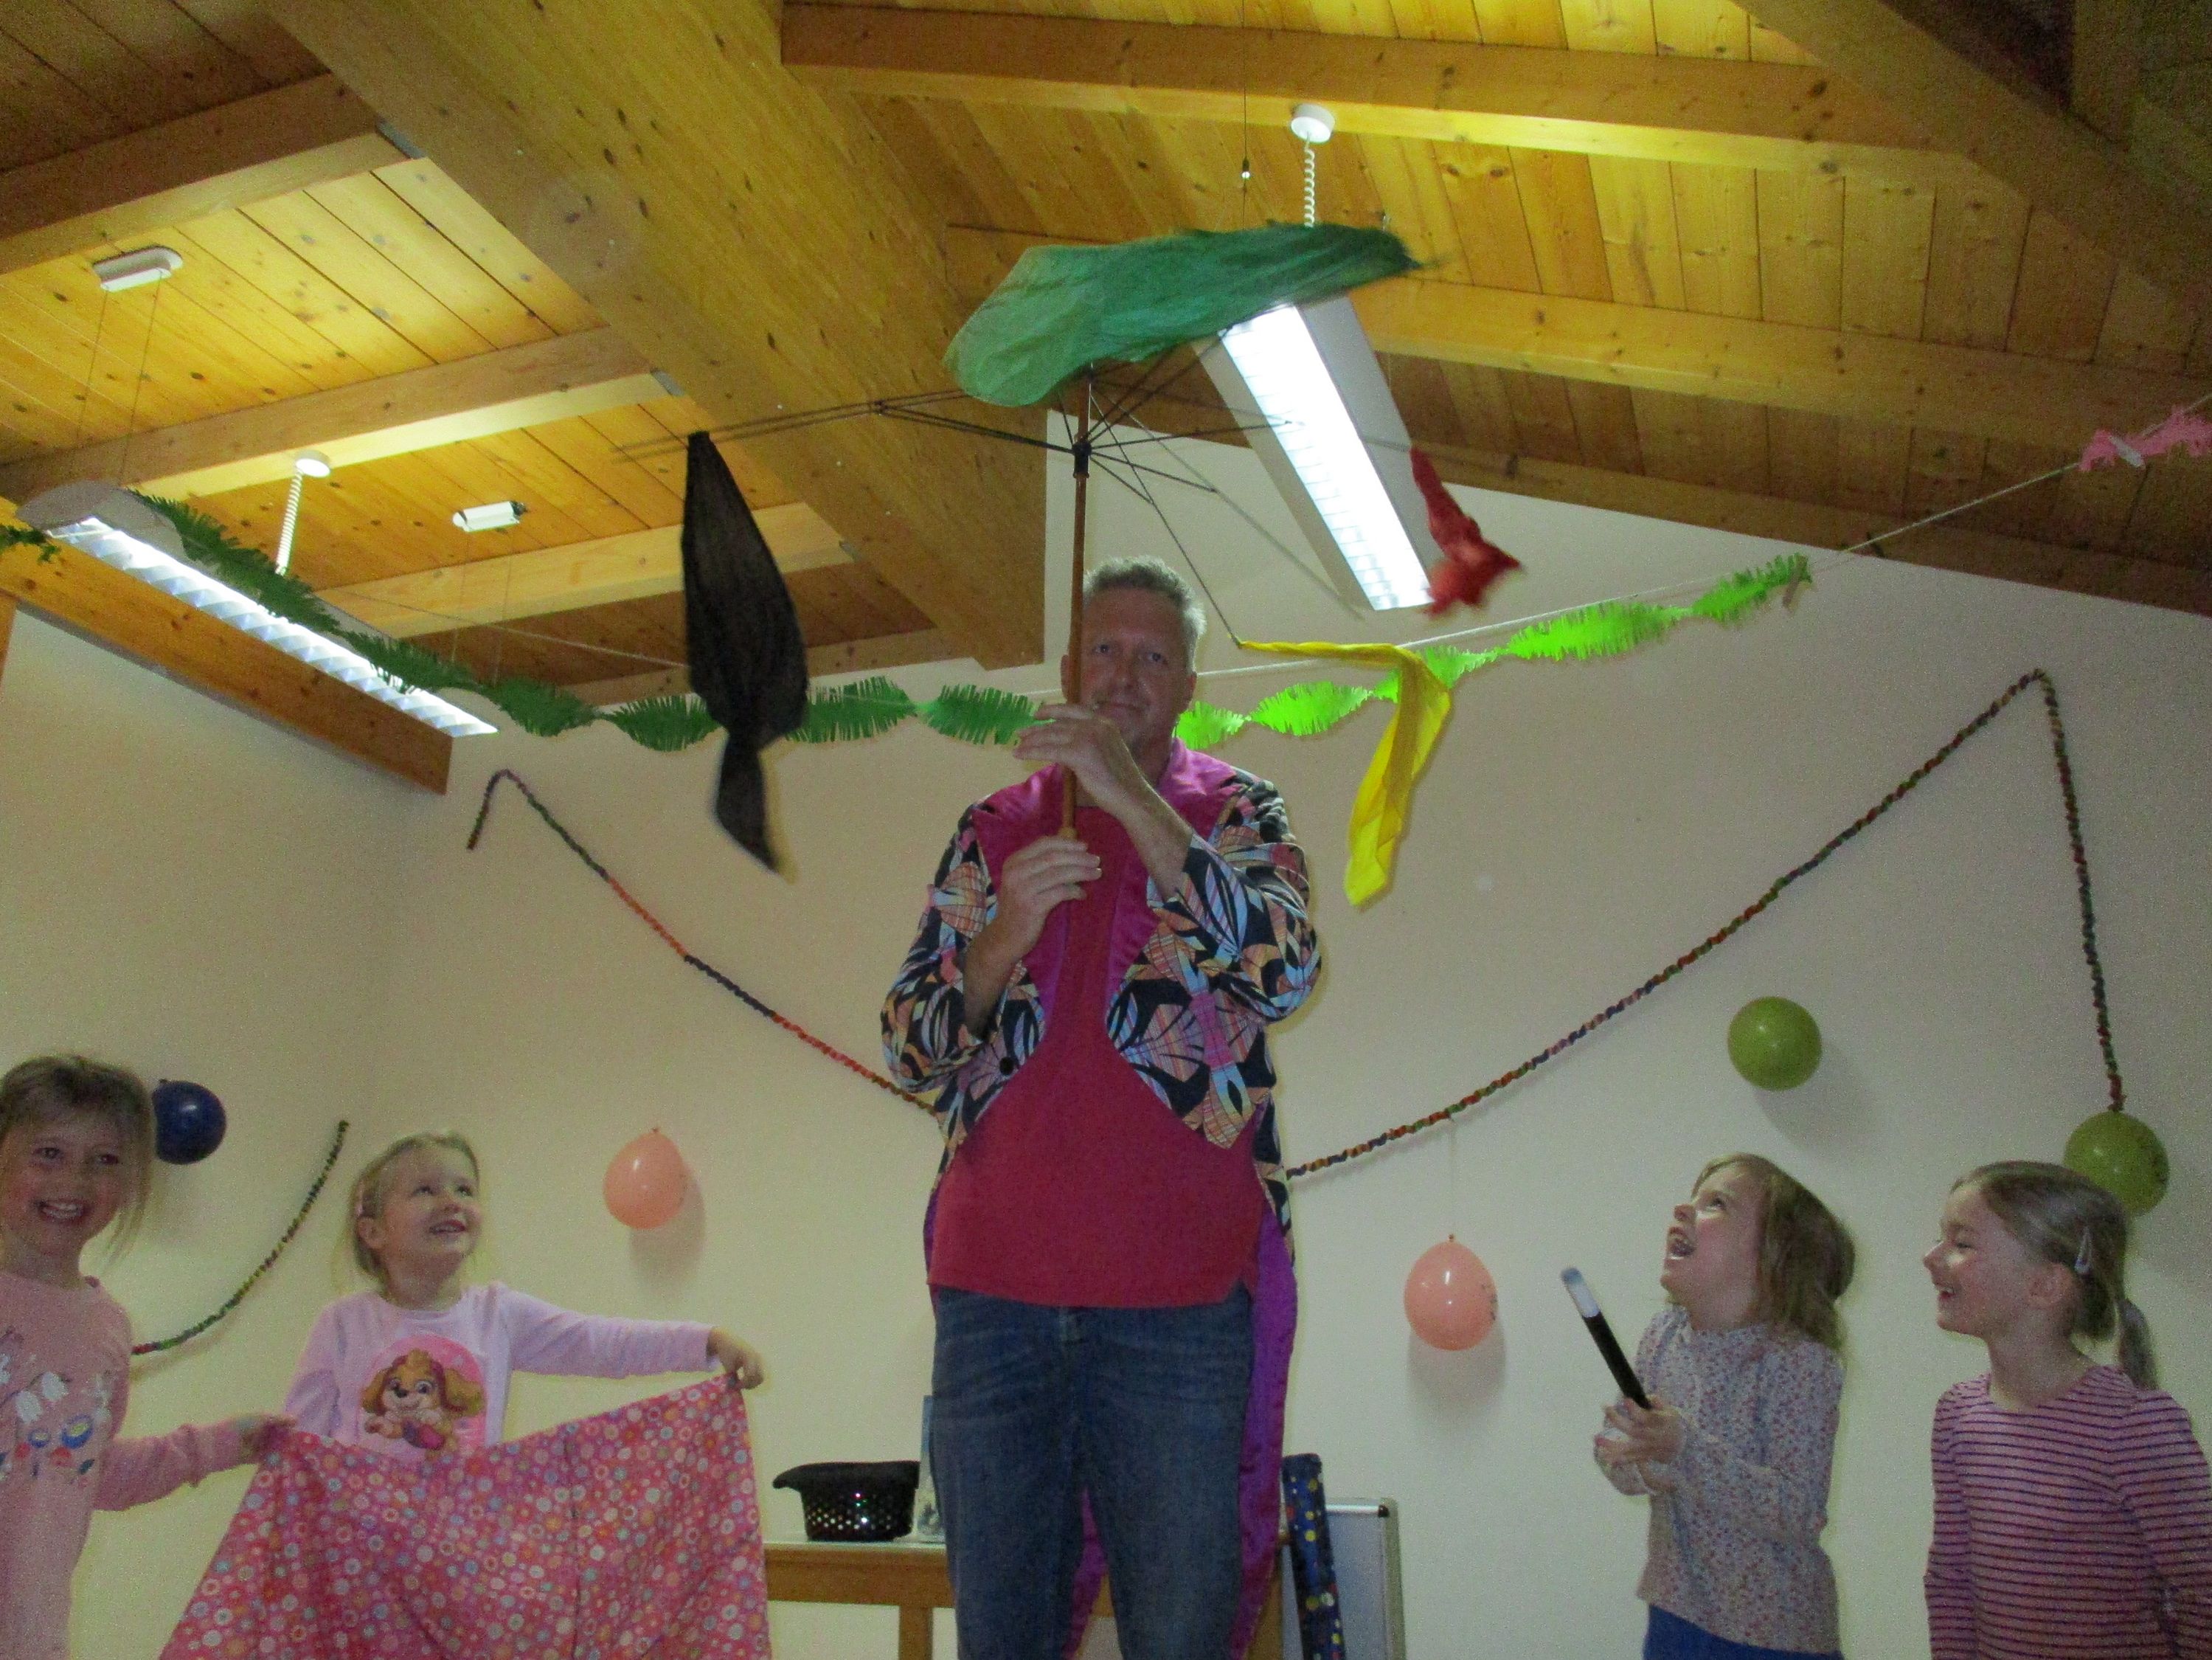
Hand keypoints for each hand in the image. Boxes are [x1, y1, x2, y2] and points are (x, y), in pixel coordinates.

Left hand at [230, 1414, 292, 1460]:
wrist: (219, 1445)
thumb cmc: (240, 1426)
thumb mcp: (261, 1418)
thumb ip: (279, 1419)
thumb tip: (296, 1420)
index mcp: (257, 1419)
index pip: (276, 1422)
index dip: (286, 1426)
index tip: (297, 1431)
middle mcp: (255, 1432)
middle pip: (274, 1435)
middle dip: (284, 1439)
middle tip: (295, 1444)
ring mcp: (252, 1446)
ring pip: (270, 1447)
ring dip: (279, 1449)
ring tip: (290, 1453)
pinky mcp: (248, 1459)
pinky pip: (263, 1458)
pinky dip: (271, 1459)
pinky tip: (280, 1460)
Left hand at [708, 1329, 764, 1388]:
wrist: (728, 1340)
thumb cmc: (727, 1352)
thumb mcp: (727, 1364)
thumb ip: (731, 1377)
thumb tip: (733, 1390)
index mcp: (748, 1356)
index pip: (750, 1374)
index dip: (743, 1383)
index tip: (735, 1386)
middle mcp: (757, 1357)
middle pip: (759, 1377)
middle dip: (750, 1385)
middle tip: (739, 1386)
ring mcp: (759, 1359)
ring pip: (761, 1377)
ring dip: (753, 1383)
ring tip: (742, 1383)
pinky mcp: (759, 1361)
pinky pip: (760, 1374)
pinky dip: (753, 1379)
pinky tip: (744, 1379)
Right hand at [979, 834, 1101, 960]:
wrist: (1004, 937)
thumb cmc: (1018, 907)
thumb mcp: (1022, 881)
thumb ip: (1040, 867)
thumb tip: (1075, 854)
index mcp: (1013, 862)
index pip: (1043, 843)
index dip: (1066, 843)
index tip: (1084, 846)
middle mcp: (1016, 873)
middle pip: (1053, 857)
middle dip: (1079, 857)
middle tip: (1096, 860)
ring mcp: (1023, 889)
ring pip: (1059, 874)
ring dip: (1082, 872)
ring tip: (1096, 873)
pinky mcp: (1032, 907)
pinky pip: (1060, 893)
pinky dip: (1075, 891)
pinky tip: (1082, 895)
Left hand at [1013, 704, 1150, 816]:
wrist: (1131, 796)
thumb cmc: (1120, 781)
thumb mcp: (1106, 752)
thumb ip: (1088, 743)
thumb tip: (1064, 745)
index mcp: (1104, 722)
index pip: (1072, 710)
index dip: (1053, 710)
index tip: (1037, 714)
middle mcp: (1096, 725)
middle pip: (1059, 724)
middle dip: (1037, 729)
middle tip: (1021, 733)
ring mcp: (1087, 738)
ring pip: (1051, 736)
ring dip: (1031, 741)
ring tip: (1018, 745)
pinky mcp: (1079, 753)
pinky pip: (1049, 751)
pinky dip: (1032, 752)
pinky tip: (1020, 754)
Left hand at [1602, 1396, 1685, 1464]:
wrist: (1682, 1447)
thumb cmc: (1671, 1423)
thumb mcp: (1670, 1410)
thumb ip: (1657, 1403)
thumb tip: (1647, 1397)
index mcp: (1660, 1423)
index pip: (1647, 1417)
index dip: (1636, 1410)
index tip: (1625, 1400)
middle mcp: (1652, 1437)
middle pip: (1634, 1430)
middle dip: (1618, 1420)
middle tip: (1605, 1407)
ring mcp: (1647, 1448)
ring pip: (1629, 1448)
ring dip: (1611, 1444)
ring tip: (1596, 1439)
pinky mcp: (1643, 1456)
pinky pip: (1629, 1459)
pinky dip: (1617, 1458)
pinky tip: (1604, 1456)